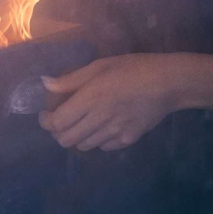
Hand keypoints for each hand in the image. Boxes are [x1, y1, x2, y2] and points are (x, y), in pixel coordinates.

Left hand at [38, 55, 178, 151]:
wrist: (168, 83)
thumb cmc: (131, 68)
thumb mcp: (98, 66)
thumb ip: (70, 79)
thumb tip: (44, 83)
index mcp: (90, 98)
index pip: (58, 122)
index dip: (46, 122)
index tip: (45, 114)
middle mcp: (100, 119)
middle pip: (67, 139)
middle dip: (57, 132)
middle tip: (59, 120)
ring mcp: (116, 132)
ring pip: (84, 146)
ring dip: (75, 137)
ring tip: (77, 123)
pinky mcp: (129, 139)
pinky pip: (104, 147)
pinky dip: (96, 140)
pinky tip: (99, 127)